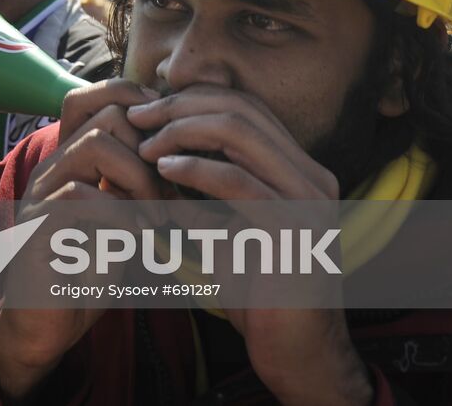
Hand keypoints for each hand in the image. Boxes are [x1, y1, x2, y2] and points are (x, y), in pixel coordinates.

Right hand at [0, 79, 158, 398]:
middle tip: (173, 195)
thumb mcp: (123, 223)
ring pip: (96, 144)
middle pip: (107, 114)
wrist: (46, 325)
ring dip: (140, 180)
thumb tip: (190, 159)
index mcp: (72, 159)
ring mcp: (41, 194)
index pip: (98, 96)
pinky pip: (78, 196)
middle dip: (153, 150)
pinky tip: (137, 240)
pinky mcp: (35, 227)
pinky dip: (119, 215)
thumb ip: (139, 188)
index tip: (176, 147)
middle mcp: (53, 167)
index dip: (141, 106)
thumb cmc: (89, 273)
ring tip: (157, 219)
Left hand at [125, 85, 371, 405]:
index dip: (191, 100)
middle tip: (137, 118)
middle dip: (180, 107)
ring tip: (144, 145)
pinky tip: (163, 170)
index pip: (245, 107)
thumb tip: (154, 151)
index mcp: (301, 169)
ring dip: (181, 132)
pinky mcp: (296, 228)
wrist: (294, 351)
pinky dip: (195, 168)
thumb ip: (205, 187)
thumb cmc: (255, 289)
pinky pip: (239, 181)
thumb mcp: (226, 225)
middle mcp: (314, 175)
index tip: (147, 111)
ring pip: (239, 133)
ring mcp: (310, 199)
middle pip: (241, 108)